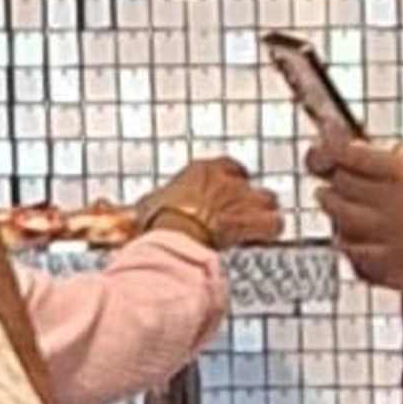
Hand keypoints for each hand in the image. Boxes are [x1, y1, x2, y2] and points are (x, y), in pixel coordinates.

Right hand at [139, 154, 282, 253]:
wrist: (175, 234)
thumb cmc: (158, 220)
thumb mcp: (148, 205)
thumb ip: (151, 203)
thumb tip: (127, 210)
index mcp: (202, 170)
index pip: (227, 166)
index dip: (230, 179)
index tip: (226, 191)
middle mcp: (227, 180)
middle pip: (249, 183)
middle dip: (247, 198)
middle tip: (240, 214)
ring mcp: (243, 199)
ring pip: (268, 199)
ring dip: (263, 212)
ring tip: (257, 226)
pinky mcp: (254, 221)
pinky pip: (275, 223)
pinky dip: (271, 230)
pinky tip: (265, 237)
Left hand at [315, 139, 402, 305]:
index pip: (351, 155)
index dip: (331, 150)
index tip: (325, 150)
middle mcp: (392, 205)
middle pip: (340, 185)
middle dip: (331, 177)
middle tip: (326, 175)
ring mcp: (390, 239)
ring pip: (341, 220)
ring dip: (332, 209)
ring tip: (330, 202)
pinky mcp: (394, 270)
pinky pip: (356, 257)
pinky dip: (348, 247)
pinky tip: (350, 243)